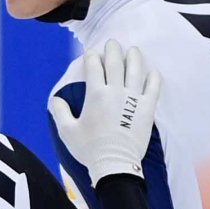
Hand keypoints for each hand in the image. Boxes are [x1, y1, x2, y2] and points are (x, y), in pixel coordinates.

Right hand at [48, 41, 162, 183]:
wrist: (114, 165)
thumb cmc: (89, 149)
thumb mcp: (67, 132)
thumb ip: (60, 112)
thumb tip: (55, 99)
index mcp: (96, 94)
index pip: (93, 67)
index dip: (91, 57)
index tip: (91, 54)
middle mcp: (116, 92)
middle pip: (115, 62)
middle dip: (113, 50)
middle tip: (112, 43)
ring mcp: (134, 99)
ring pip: (136, 70)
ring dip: (134, 57)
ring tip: (133, 50)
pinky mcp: (147, 108)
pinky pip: (153, 87)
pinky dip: (153, 77)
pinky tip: (152, 72)